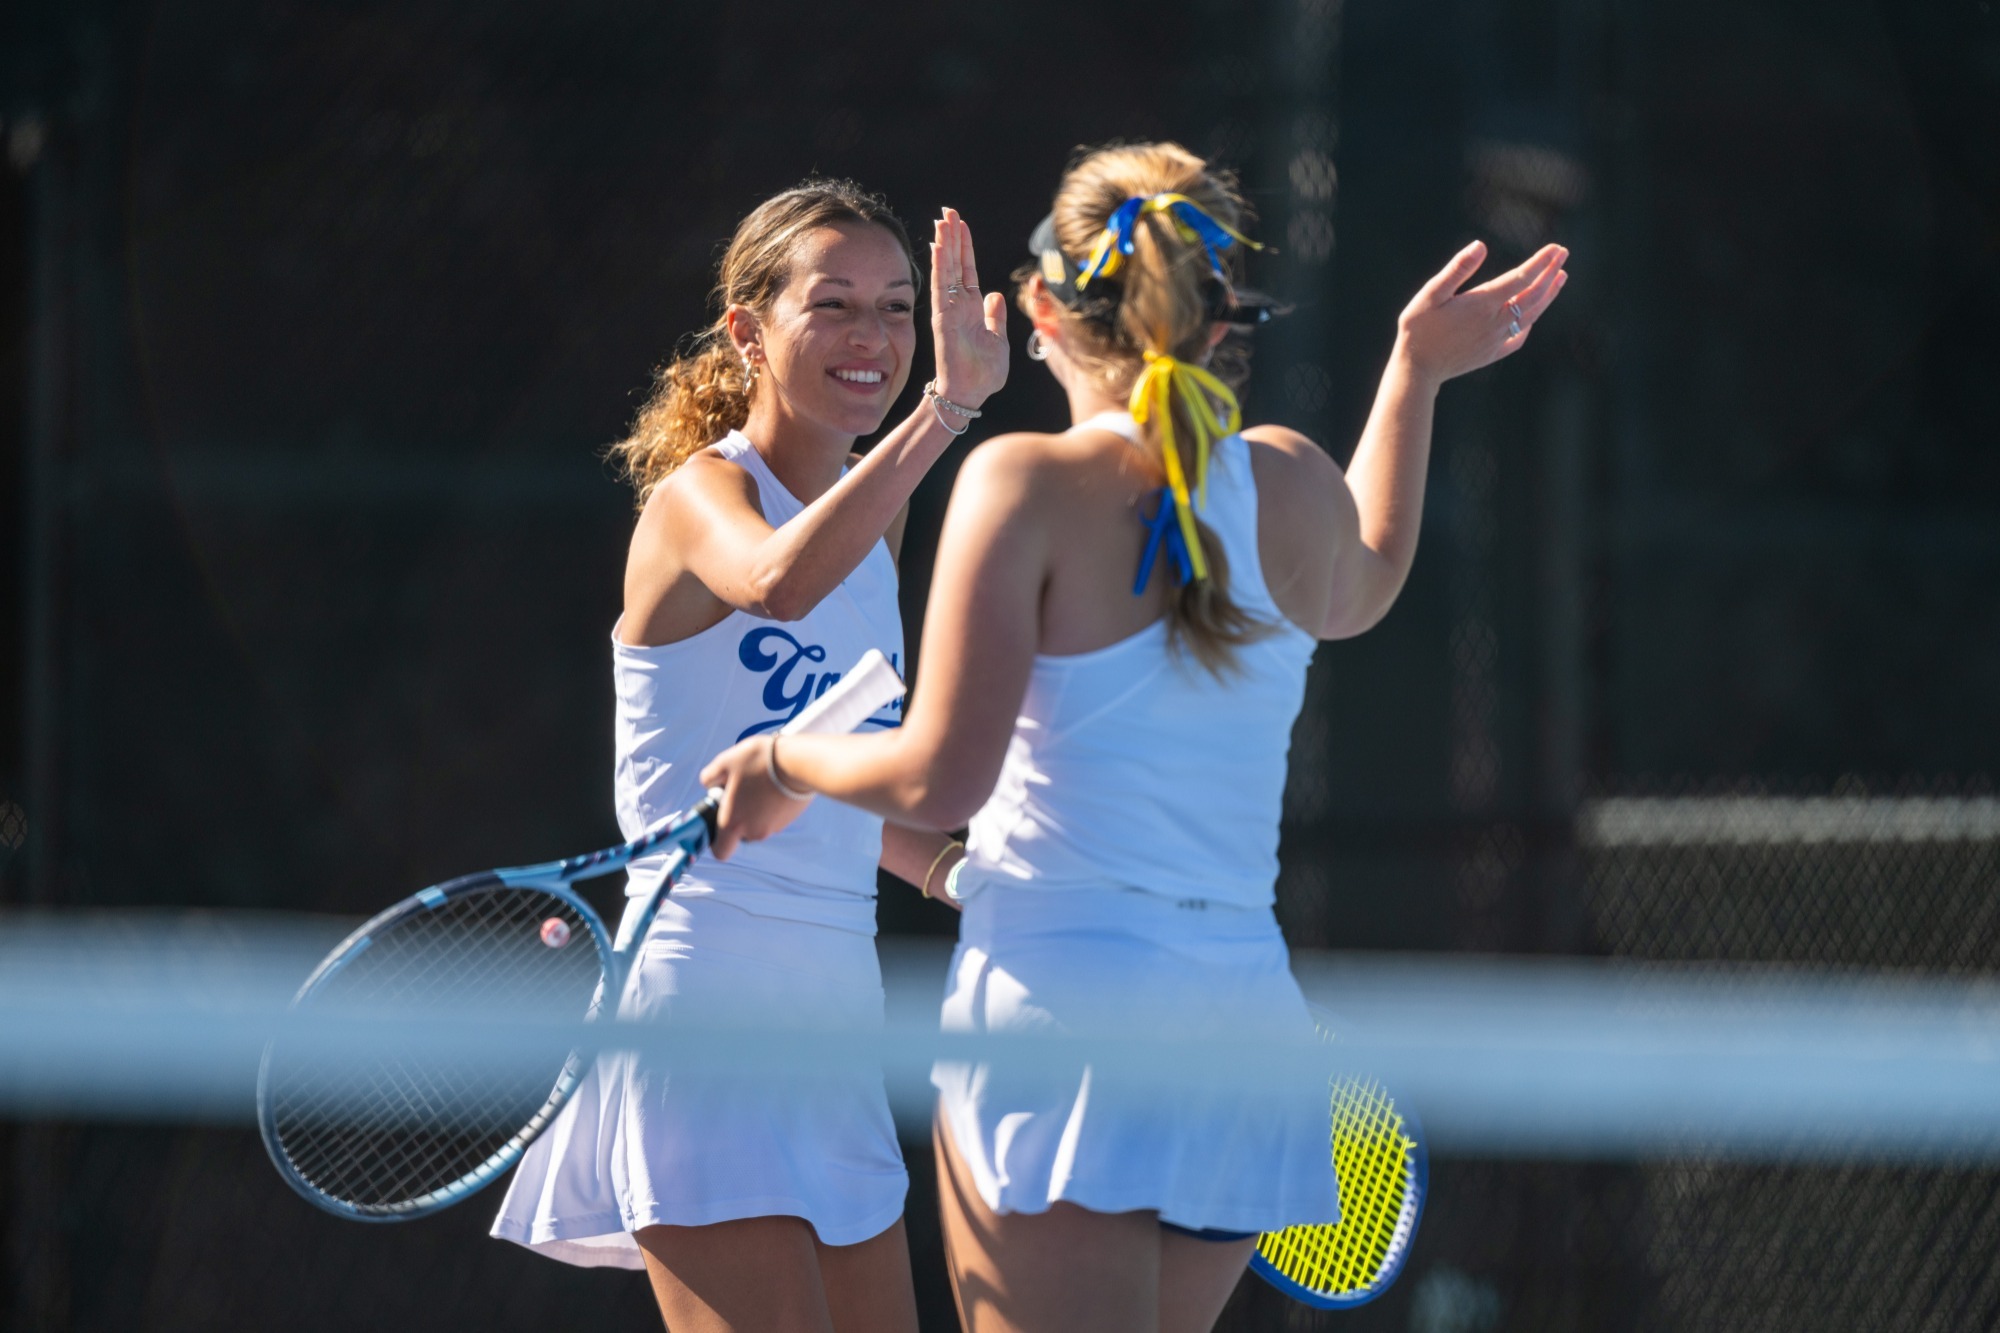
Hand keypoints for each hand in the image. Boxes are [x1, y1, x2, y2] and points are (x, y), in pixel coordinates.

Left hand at [698, 735, 810, 859]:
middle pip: (740, 833)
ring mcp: (774, 828)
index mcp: (733, 823)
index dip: (717, 842)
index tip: (719, 822)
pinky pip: (774, 816)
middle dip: (738, 815)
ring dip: (756, 808)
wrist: (800, 763)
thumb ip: (709, 777)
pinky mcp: (789, 820)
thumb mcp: (725, 761)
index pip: (721, 851)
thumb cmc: (760, 762)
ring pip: (758, 823)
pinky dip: (771, 805)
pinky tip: (774, 784)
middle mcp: (753, 831)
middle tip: (740, 791)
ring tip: (761, 782)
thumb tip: (708, 784)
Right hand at [929, 207, 1008, 409]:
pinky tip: (939, 244)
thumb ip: (996, 316)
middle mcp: (958, 305)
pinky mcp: (942, 316)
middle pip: (955, 263)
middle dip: (952, 237)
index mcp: (972, 308)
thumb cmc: (983, 373)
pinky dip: (940, 264)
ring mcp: (948, 309)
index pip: (968, 271)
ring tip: (942, 219)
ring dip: (944, 244)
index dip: (965, 248)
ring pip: (946, 269)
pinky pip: (941, 285)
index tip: (961, 225)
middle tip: (948, 211)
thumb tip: (995, 295)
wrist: (971, 394)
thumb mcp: (998, 339)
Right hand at [1395, 241, 1567, 386]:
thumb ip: (1457, 269)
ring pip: (1532, 315)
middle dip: (1550, 272)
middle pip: (1533, 295)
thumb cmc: (1418, 328)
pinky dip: (1531, 323)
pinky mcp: (1492, 353)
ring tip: (1561, 278)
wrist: (1416, 370)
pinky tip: (1534, 316)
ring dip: (1548, 295)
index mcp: (1483, 303)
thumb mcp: (1430, 293)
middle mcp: (1495, 321)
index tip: (1556, 247)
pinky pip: (1519, 337)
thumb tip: (1480, 245)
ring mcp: (1496, 339)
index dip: (1541, 262)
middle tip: (1563, 254)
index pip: (1522, 278)